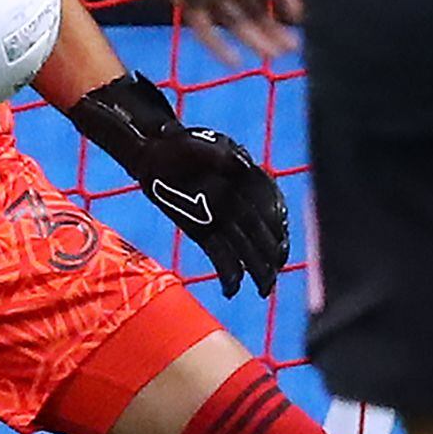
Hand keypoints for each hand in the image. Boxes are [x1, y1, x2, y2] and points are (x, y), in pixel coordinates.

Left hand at [67, 73, 290, 297]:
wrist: (152, 156)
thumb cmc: (176, 144)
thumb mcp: (196, 142)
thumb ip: (218, 153)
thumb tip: (243, 164)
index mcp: (246, 178)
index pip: (270, 202)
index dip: (277, 219)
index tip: (280, 233)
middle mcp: (240, 202)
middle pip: (262, 231)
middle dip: (272, 252)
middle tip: (276, 270)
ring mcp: (224, 220)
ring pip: (247, 249)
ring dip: (258, 270)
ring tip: (264, 290)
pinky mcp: (205, 234)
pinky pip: (221, 256)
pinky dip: (228, 274)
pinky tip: (231, 291)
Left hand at [150, 0, 302, 63]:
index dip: (285, 4)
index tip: (299, 18)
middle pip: (254, 12)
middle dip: (272, 30)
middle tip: (291, 47)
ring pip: (235, 23)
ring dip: (253, 39)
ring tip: (272, 55)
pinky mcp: (188, 1)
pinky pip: (205, 29)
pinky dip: (218, 45)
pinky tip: (235, 61)